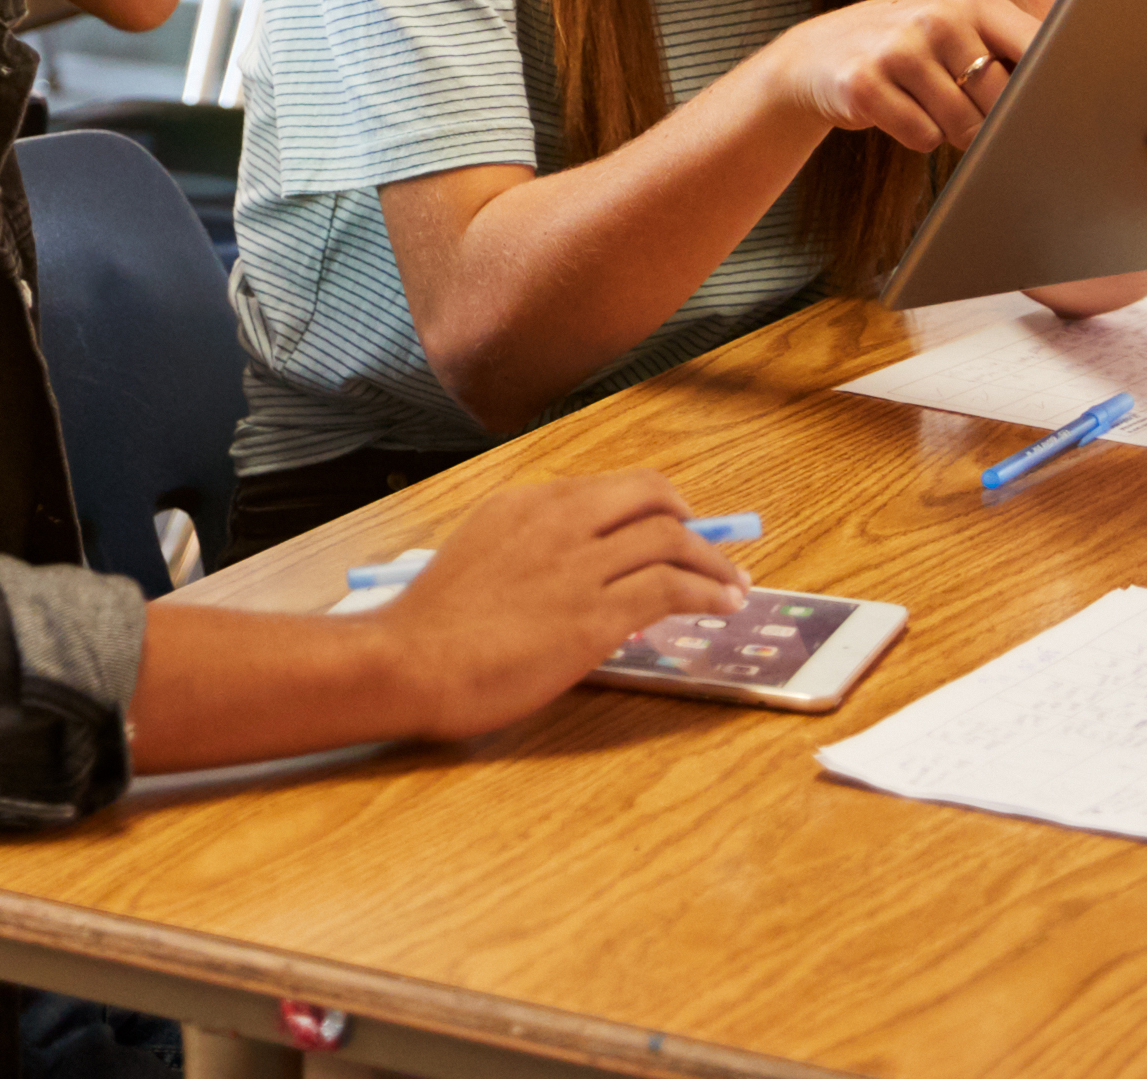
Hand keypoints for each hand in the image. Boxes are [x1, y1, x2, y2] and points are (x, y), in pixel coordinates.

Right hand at [364, 475, 754, 739]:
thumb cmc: (434, 624)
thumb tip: (586, 571)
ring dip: (713, 562)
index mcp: (526, 503)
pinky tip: (721, 605)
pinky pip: (670, 590)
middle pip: (650, 495)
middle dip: (691, 519)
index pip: (609, 487)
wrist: (412, 660)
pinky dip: (706, 594)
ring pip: (670, 540)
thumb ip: (531, 549)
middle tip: (712, 547)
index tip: (675, 525)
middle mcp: (558, 521)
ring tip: (734, 585)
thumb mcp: (480, 554)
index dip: (653, 504)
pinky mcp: (595, 616)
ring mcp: (579, 566)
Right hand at [764, 0, 1049, 153]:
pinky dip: (917, 136)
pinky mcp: (863, 85)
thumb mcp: (957, 30)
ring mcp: (896, 49)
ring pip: (962, 125)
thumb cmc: (907, 48)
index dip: (1051, 86)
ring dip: (951, 130)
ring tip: (924, 103)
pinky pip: (922, 137)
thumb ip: (1009, 51)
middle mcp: (935, 18)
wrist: (817, 55)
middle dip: (992, 121)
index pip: (1037, 48)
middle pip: (1002, 100)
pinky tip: (897, 110)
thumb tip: (1068, 94)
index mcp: (972, 2)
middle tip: (965, 108)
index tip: (1060, 111)